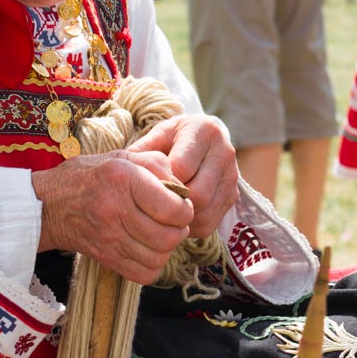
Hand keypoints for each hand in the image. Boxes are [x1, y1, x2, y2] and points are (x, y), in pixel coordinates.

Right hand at [33, 149, 195, 284]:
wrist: (49, 205)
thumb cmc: (90, 176)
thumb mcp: (121, 156)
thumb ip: (156, 164)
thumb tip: (183, 188)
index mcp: (123, 179)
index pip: (172, 208)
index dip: (186, 210)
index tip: (181, 205)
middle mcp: (116, 209)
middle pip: (169, 236)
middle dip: (180, 230)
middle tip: (174, 221)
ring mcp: (109, 238)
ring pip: (160, 257)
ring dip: (167, 248)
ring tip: (160, 233)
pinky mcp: (106, 258)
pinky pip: (145, 274)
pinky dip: (153, 265)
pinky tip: (147, 249)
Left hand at [128, 115, 237, 239]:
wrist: (200, 141)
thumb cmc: (172, 140)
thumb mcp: (155, 137)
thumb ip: (141, 153)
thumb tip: (123, 177)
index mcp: (204, 130)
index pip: (182, 167)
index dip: (161, 182)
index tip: (147, 186)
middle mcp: (224, 152)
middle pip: (198, 193)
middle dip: (173, 203)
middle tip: (154, 203)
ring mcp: (232, 176)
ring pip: (205, 211)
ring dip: (181, 218)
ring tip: (164, 211)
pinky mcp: (233, 196)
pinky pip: (210, 223)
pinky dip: (190, 227)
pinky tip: (177, 217)